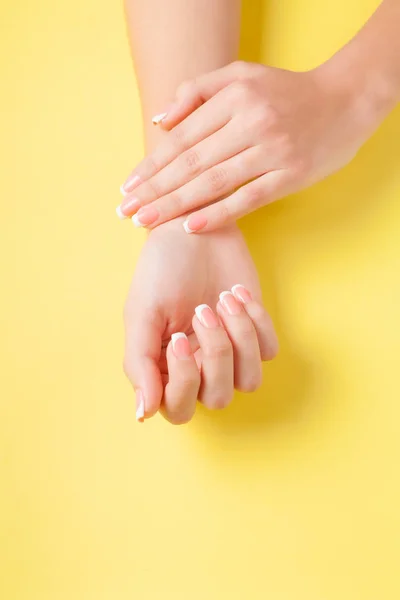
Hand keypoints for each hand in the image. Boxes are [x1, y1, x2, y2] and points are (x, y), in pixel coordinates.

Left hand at [117, 59, 377, 231]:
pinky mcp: (290, 175)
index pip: (182, 138)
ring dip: (175, 205)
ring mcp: (272, 151)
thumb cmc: (288, 91)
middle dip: (154, 190)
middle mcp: (250, 123)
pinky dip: (218, 213)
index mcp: (234, 97)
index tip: (128, 187)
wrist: (345, 100)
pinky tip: (191, 226)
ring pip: (214, 183)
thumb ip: (198, 91)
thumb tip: (161, 121)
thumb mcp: (242, 74)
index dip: (152, 165)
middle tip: (125, 212)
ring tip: (145, 222)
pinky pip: (248, 198)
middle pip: (191, 163)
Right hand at [123, 219, 277, 423]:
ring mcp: (230, 351)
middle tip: (203, 309)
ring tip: (224, 299)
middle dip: (215, 354)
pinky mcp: (255, 331)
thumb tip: (143, 414)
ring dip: (240, 339)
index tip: (178, 337)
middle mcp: (199, 367)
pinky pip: (270, 350)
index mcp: (166, 369)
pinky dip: (256, 322)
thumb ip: (139, 364)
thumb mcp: (141, 314)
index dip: (183, 381)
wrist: (191, 229)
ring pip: (249, 380)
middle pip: (218, 397)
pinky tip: (237, 293)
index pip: (179, 409)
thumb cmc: (160, 270)